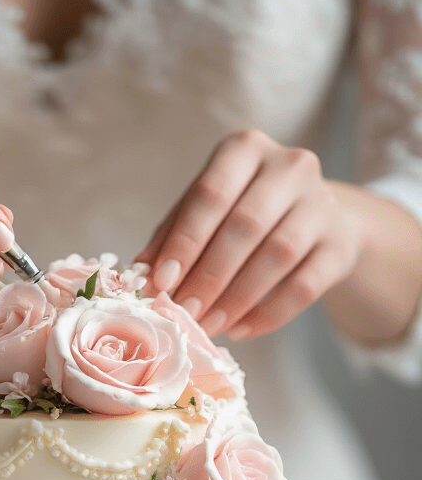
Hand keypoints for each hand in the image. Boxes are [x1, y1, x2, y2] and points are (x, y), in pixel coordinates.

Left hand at [137, 129, 358, 339]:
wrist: (313, 221)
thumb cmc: (243, 214)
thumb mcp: (204, 215)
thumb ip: (172, 236)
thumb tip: (140, 274)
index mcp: (246, 150)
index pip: (211, 194)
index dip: (184, 242)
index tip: (160, 284)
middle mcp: (290, 166)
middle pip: (245, 225)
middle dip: (208, 276)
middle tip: (182, 313)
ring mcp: (322, 203)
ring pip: (277, 255)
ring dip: (236, 298)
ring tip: (208, 326)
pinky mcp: (340, 245)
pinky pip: (304, 286)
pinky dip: (268, 314)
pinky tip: (240, 330)